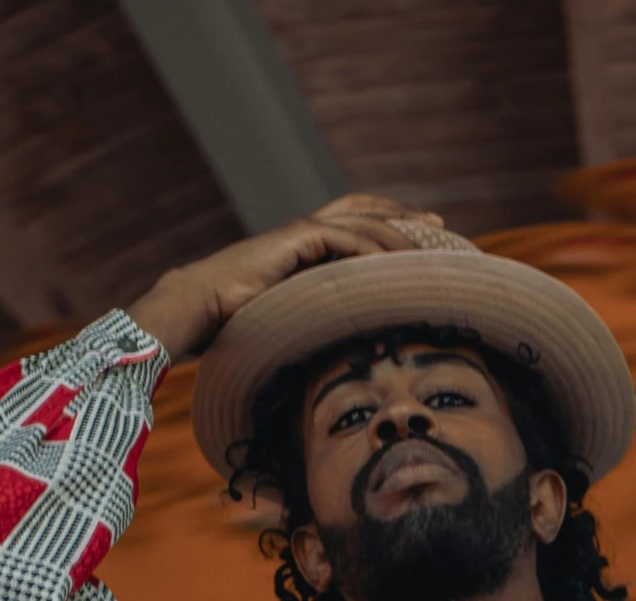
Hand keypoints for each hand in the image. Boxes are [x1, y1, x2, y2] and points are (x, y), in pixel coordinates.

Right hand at [127, 195, 446, 361]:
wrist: (197, 309)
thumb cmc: (231, 327)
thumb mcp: (285, 324)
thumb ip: (312, 324)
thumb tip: (339, 354)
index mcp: (301, 249)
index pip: (352, 226)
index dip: (386, 228)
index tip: (418, 240)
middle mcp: (304, 234)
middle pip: (364, 210)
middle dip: (403, 215)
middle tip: (438, 223)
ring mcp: (300, 233)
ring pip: (361, 221)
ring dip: (397, 235)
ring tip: (426, 252)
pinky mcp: (295, 238)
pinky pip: (345, 237)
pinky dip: (373, 249)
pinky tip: (395, 266)